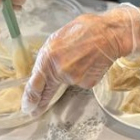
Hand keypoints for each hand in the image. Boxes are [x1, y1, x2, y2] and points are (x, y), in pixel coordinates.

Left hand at [21, 4, 139, 115]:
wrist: (112, 33)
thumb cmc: (88, 28)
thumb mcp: (61, 35)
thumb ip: (51, 51)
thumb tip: (46, 63)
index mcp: (48, 55)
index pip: (35, 83)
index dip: (30, 97)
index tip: (27, 107)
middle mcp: (58, 70)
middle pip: (48, 90)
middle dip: (42, 102)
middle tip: (36, 111)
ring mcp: (73, 78)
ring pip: (68, 80)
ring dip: (73, 73)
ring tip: (84, 56)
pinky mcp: (87, 82)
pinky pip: (82, 80)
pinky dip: (85, 73)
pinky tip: (92, 61)